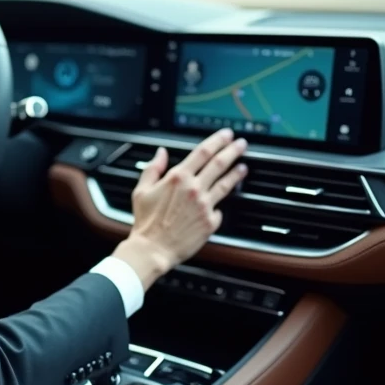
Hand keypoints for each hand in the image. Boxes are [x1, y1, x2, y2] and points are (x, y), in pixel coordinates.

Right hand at [111, 128, 247, 287]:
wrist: (152, 249)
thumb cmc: (146, 222)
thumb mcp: (141, 190)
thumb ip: (153, 168)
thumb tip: (160, 153)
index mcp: (177, 178)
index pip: (203, 152)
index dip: (217, 141)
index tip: (226, 135)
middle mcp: (194, 189)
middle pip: (219, 163)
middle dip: (233, 151)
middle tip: (241, 144)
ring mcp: (204, 205)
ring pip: (226, 184)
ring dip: (236, 173)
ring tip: (243, 167)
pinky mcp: (210, 222)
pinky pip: (219, 210)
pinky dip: (220, 206)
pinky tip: (222, 204)